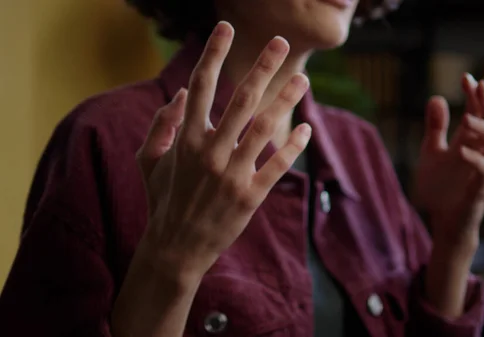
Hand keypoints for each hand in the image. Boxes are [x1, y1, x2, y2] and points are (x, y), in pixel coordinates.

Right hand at [135, 22, 310, 282]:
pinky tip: (305, 129)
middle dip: (263, 67)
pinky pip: (277, 166)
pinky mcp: (250, 196)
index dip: (214, 53)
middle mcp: (210, 151)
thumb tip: (180, 93)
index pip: (200, 85)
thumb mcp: (149, 161)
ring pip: (265, 128)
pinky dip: (293, 147)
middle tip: (281, 42)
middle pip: (241, 99)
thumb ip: (161, 125)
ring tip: (304, 80)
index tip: (226, 27)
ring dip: (286, 100)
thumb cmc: (164, 200)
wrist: (176, 247)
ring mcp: (232, 174)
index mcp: (185, 138)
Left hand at [414, 74, 483, 246]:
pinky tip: (461, 150)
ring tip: (467, 117)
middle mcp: (482, 154)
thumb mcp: (432, 152)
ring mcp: (483, 172)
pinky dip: (475, 160)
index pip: (480, 112)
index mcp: (471, 143)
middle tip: (479, 86)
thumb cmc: (442, 187)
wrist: (442, 221)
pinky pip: (483, 174)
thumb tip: (436, 97)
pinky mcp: (479, 192)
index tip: (466, 77)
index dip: (475, 95)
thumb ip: (436, 127)